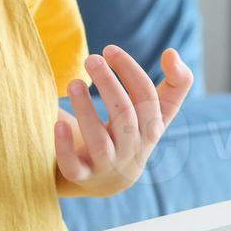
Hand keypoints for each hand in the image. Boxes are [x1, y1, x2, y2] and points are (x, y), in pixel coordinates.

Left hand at [55, 46, 192, 196]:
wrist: (103, 181)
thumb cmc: (128, 133)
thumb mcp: (152, 112)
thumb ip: (172, 84)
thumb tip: (173, 53)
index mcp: (150, 128)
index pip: (147, 97)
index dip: (131, 71)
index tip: (109, 49)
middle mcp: (131, 148)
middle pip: (125, 116)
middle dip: (109, 85)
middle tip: (91, 59)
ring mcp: (107, 164)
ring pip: (99, 141)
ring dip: (86, 110)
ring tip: (72, 83)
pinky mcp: (82, 176)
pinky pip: (73, 166)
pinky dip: (64, 146)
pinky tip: (57, 123)